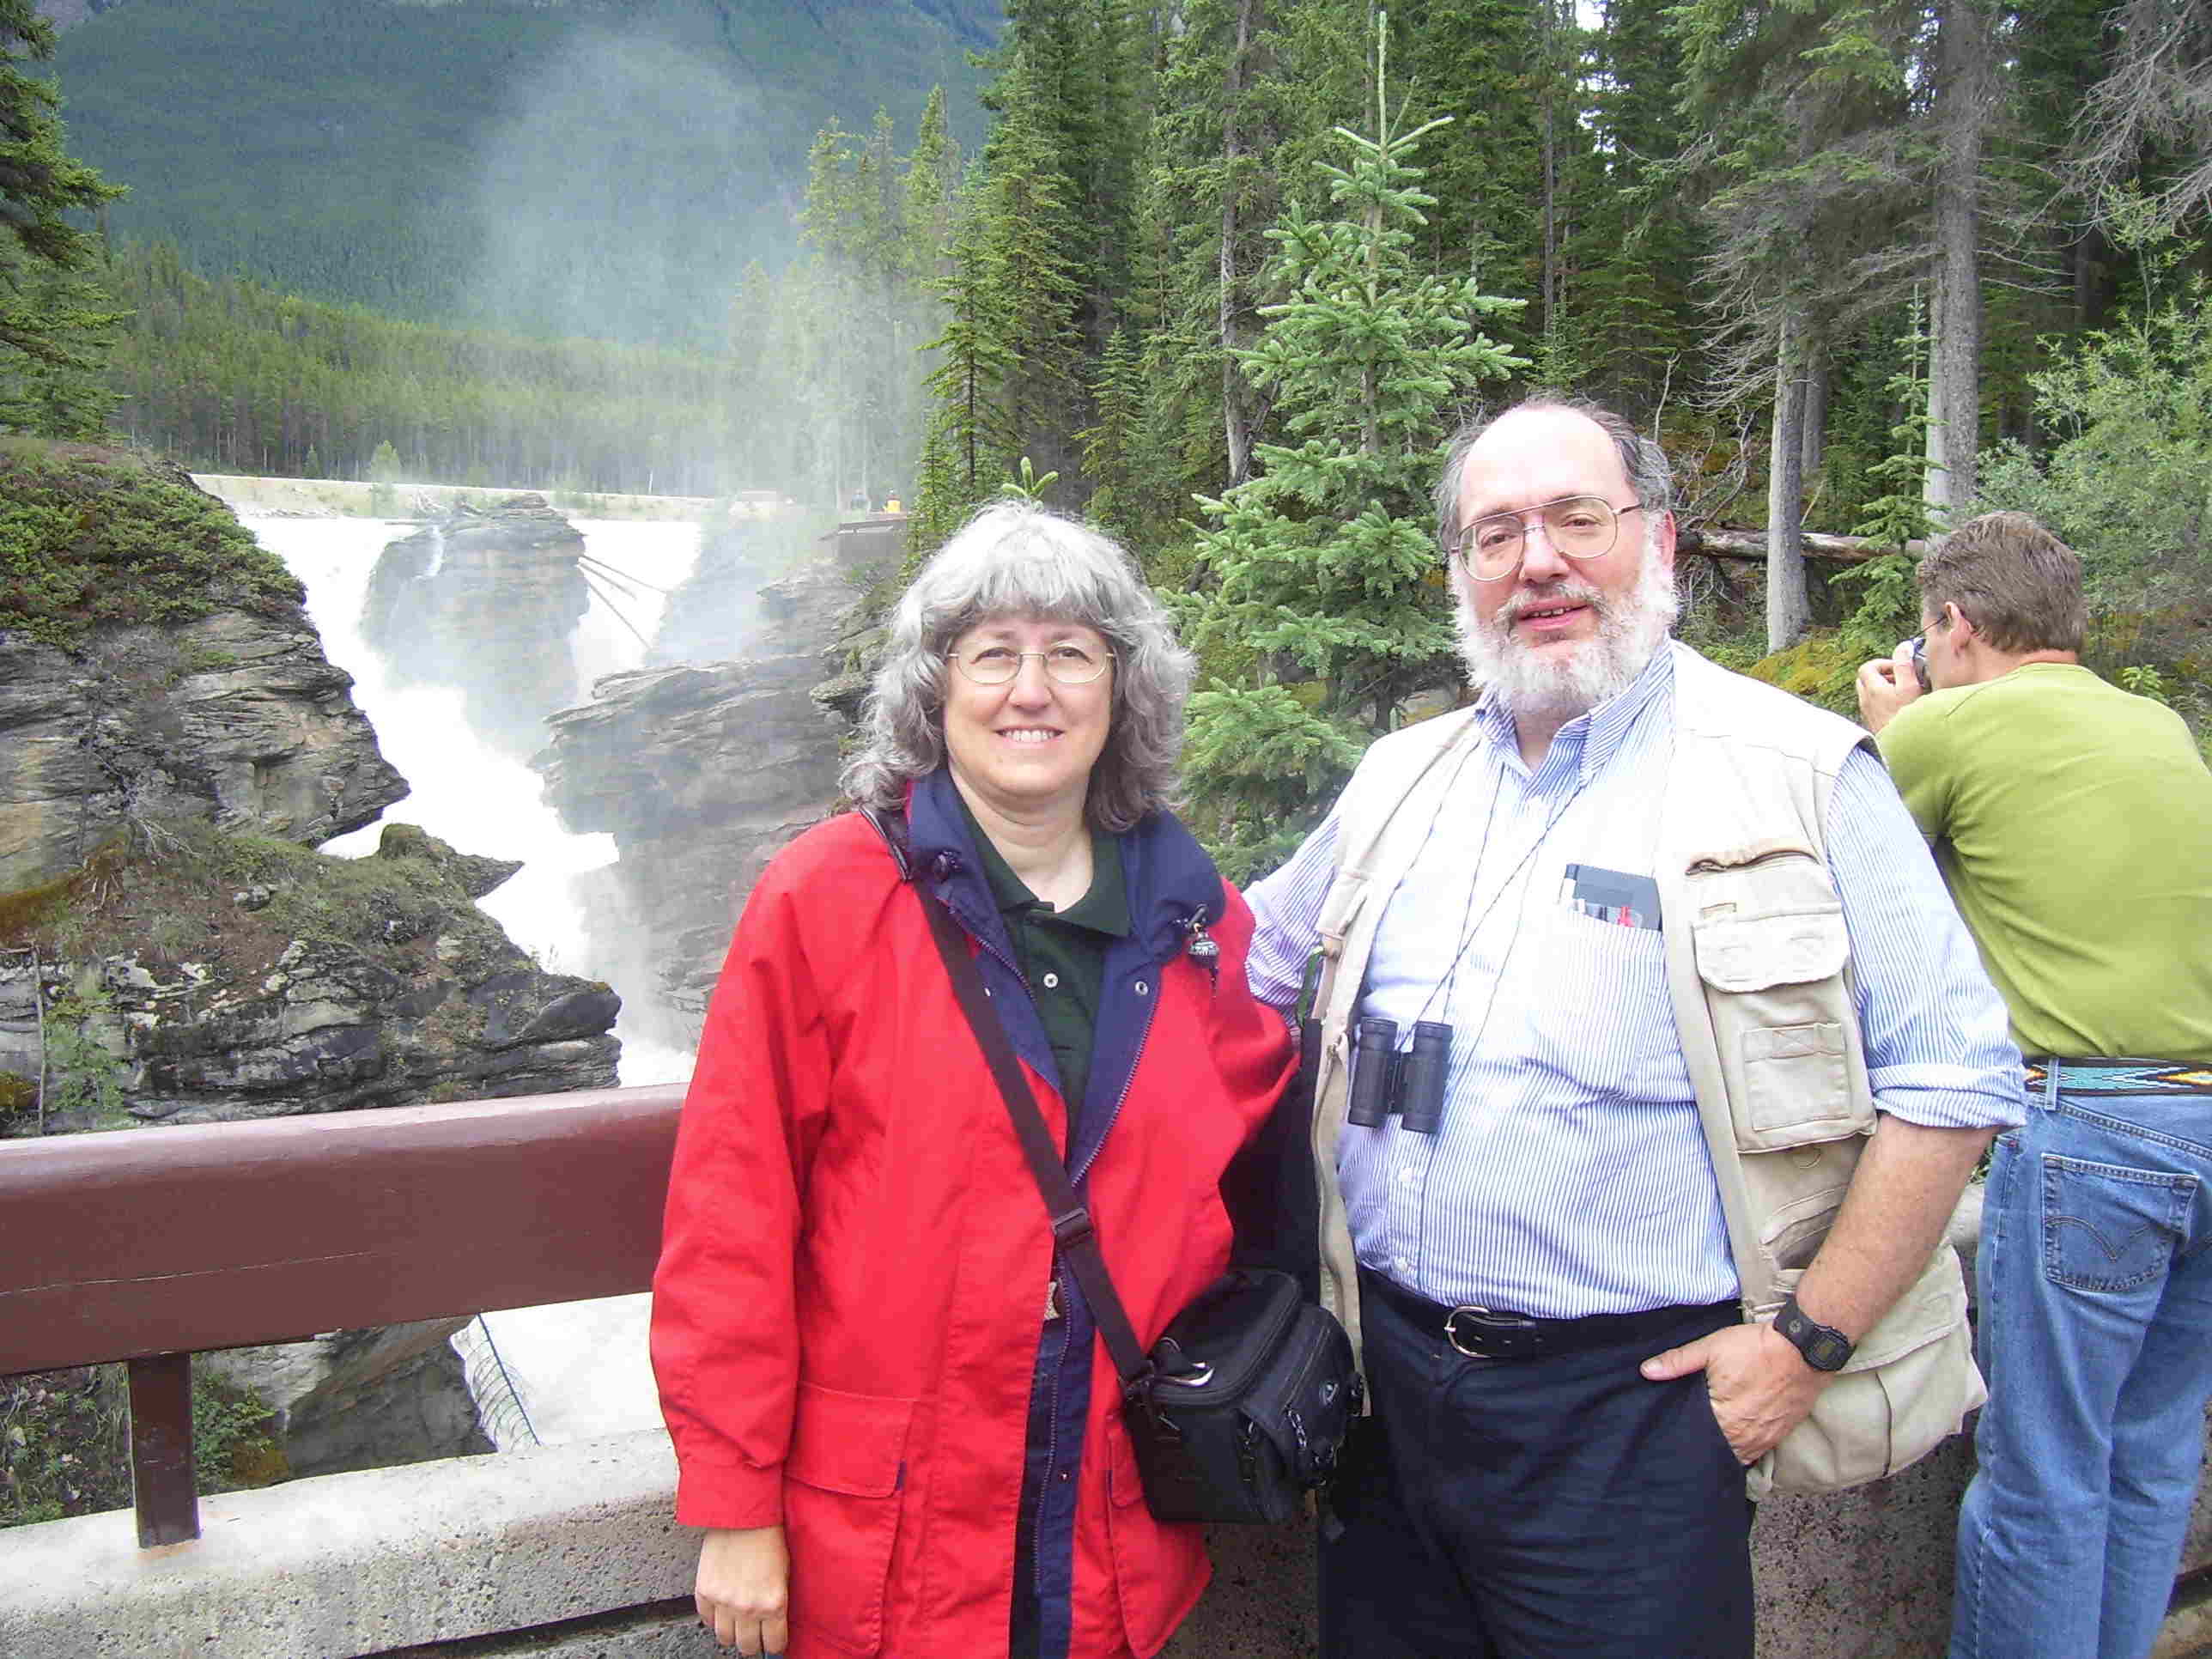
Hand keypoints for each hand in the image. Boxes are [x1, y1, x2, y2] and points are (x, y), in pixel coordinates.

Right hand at [695, 1525, 788, 1653]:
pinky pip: (707, 1620)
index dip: (773, 1645)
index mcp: (773, 1603)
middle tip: (754, 1634)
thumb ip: (776, 1603)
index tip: (772, 1641)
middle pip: (747, 1647)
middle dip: (752, 1643)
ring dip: (732, 1633)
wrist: (742, 1514)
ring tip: (737, 1622)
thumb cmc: (768, 1538)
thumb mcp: (783, 1574)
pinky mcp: (705, 1592)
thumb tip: (772, 1624)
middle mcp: (748, 1608)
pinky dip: (714, 1618)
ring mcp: (724, 1602)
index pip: (773, 1644)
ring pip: (725, 1638)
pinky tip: (722, 1608)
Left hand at [1639, 1321, 1831, 1464]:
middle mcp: (1745, 1436)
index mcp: (1723, 1418)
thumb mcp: (1712, 1347)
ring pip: (1738, 1456)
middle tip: (1688, 1441)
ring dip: (1725, 1451)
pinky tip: (1735, 1440)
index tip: (1671, 1437)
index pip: (1695, 1439)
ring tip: (1710, 1443)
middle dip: (1703, 1447)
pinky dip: (1745, 1448)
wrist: (1805, 1349)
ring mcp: (1765, 1438)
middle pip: (1717, 1452)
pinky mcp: (1781, 1434)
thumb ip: (1678, 1362)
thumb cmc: (1756, 1347)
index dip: (1682, 1438)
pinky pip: (1758, 1452)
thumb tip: (1646, 1371)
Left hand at [1854, 641, 1922, 734]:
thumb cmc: (1908, 718)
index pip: (1867, 667)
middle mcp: (1866, 702)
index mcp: (1872, 690)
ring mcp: (1868, 714)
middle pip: (1865, 680)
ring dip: (1883, 690)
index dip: (1882, 663)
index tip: (1898, 669)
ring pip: (1869, 694)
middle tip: (1899, 680)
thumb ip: (1905, 665)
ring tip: (1901, 694)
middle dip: (1881, 675)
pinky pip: (1873, 708)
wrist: (1905, 746)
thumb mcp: (1910, 687)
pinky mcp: (1873, 724)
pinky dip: (1883, 702)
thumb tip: (1903, 647)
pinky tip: (1899, 708)